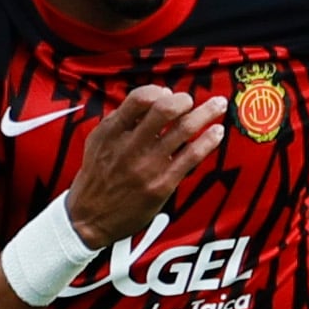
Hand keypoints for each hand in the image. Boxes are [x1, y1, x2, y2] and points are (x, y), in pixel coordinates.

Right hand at [63, 82, 230, 247]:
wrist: (90, 217)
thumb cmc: (98, 176)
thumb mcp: (99, 141)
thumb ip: (122, 119)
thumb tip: (156, 98)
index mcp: (112, 132)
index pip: (139, 98)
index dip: (158, 91)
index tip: (167, 93)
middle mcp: (131, 146)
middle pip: (165, 110)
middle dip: (184, 99)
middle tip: (191, 100)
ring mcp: (148, 166)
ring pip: (184, 130)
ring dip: (206, 113)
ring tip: (219, 105)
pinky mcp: (162, 184)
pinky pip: (191, 156)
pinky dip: (209, 140)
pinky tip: (217, 132)